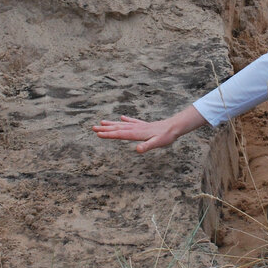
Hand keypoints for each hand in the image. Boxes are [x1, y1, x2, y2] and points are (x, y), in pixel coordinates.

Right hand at [92, 106, 206, 153]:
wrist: (174, 126)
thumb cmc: (166, 136)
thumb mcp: (157, 143)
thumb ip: (147, 146)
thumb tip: (137, 150)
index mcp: (137, 133)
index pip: (120, 134)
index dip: (109, 134)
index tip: (98, 134)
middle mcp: (136, 128)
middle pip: (118, 128)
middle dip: (105, 129)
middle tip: (93, 128)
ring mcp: (140, 126)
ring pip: (123, 124)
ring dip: (112, 124)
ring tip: (101, 122)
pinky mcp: (144, 125)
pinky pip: (133, 121)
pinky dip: (126, 120)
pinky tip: (122, 117)